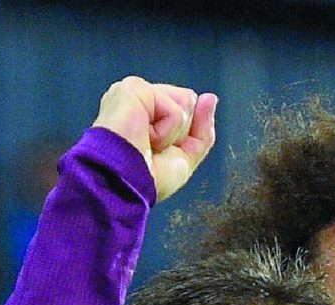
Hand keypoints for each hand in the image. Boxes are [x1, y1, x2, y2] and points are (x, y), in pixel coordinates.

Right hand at [92, 77, 215, 200]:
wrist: (123, 186)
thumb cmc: (144, 179)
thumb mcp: (183, 159)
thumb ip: (202, 130)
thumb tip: (210, 98)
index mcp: (148, 115)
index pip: (185, 111)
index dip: (183, 137)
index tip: (158, 154)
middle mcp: (141, 100)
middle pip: (188, 104)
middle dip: (179, 135)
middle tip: (153, 149)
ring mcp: (136, 93)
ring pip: (184, 103)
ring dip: (172, 134)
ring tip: (147, 143)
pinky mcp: (133, 89)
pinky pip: (174, 109)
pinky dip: (166, 131)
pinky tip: (144, 136)